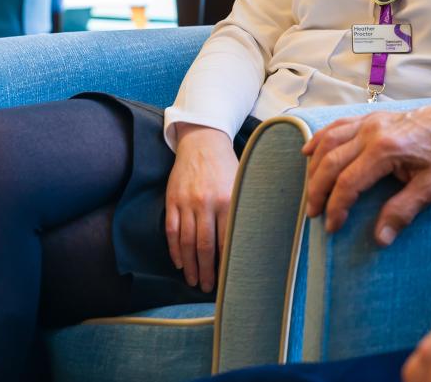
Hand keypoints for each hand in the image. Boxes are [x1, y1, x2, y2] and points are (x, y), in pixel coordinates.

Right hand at [165, 124, 238, 291]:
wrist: (202, 143)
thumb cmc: (227, 166)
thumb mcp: (243, 183)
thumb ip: (247, 207)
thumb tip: (260, 235)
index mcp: (229, 200)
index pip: (228, 239)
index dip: (227, 261)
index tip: (230, 278)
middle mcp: (207, 203)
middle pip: (204, 245)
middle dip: (207, 270)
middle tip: (209, 288)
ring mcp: (187, 203)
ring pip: (185, 242)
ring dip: (190, 265)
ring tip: (194, 281)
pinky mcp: (172, 201)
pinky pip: (171, 230)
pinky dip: (174, 250)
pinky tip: (180, 263)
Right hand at [303, 94, 430, 244]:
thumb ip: (403, 210)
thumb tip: (380, 238)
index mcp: (385, 149)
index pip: (348, 183)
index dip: (336, 208)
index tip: (333, 226)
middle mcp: (371, 131)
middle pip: (330, 162)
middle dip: (317, 191)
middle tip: (314, 214)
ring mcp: (370, 121)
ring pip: (328, 142)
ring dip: (315, 167)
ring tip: (312, 191)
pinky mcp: (373, 116)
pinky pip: (338, 126)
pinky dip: (320, 139)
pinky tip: (309, 152)